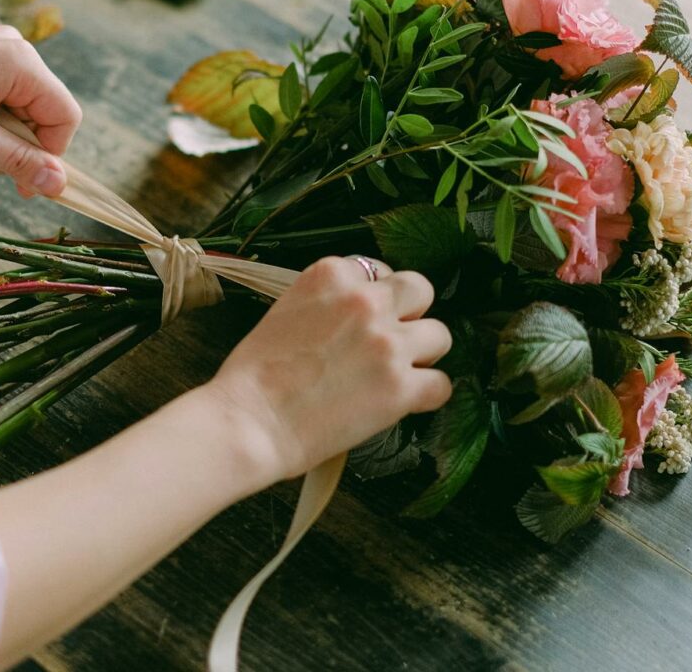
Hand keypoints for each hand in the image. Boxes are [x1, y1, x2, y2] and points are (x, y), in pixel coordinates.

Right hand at [203, 256, 452, 482]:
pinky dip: (427, 396)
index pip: (377, 270)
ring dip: (422, 355)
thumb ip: (327, 304)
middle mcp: (365, 301)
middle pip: (418, 290)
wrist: (249, 421)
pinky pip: (441, 384)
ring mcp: (387, 343)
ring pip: (440, 334)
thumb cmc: (254, 375)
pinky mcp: (401, 387)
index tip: (365, 319)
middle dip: (409, 315)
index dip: (375, 298)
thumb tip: (355, 317)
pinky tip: (404, 403)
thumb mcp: (286, 311)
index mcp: (331, 275)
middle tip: (390, 341)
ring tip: (396, 374)